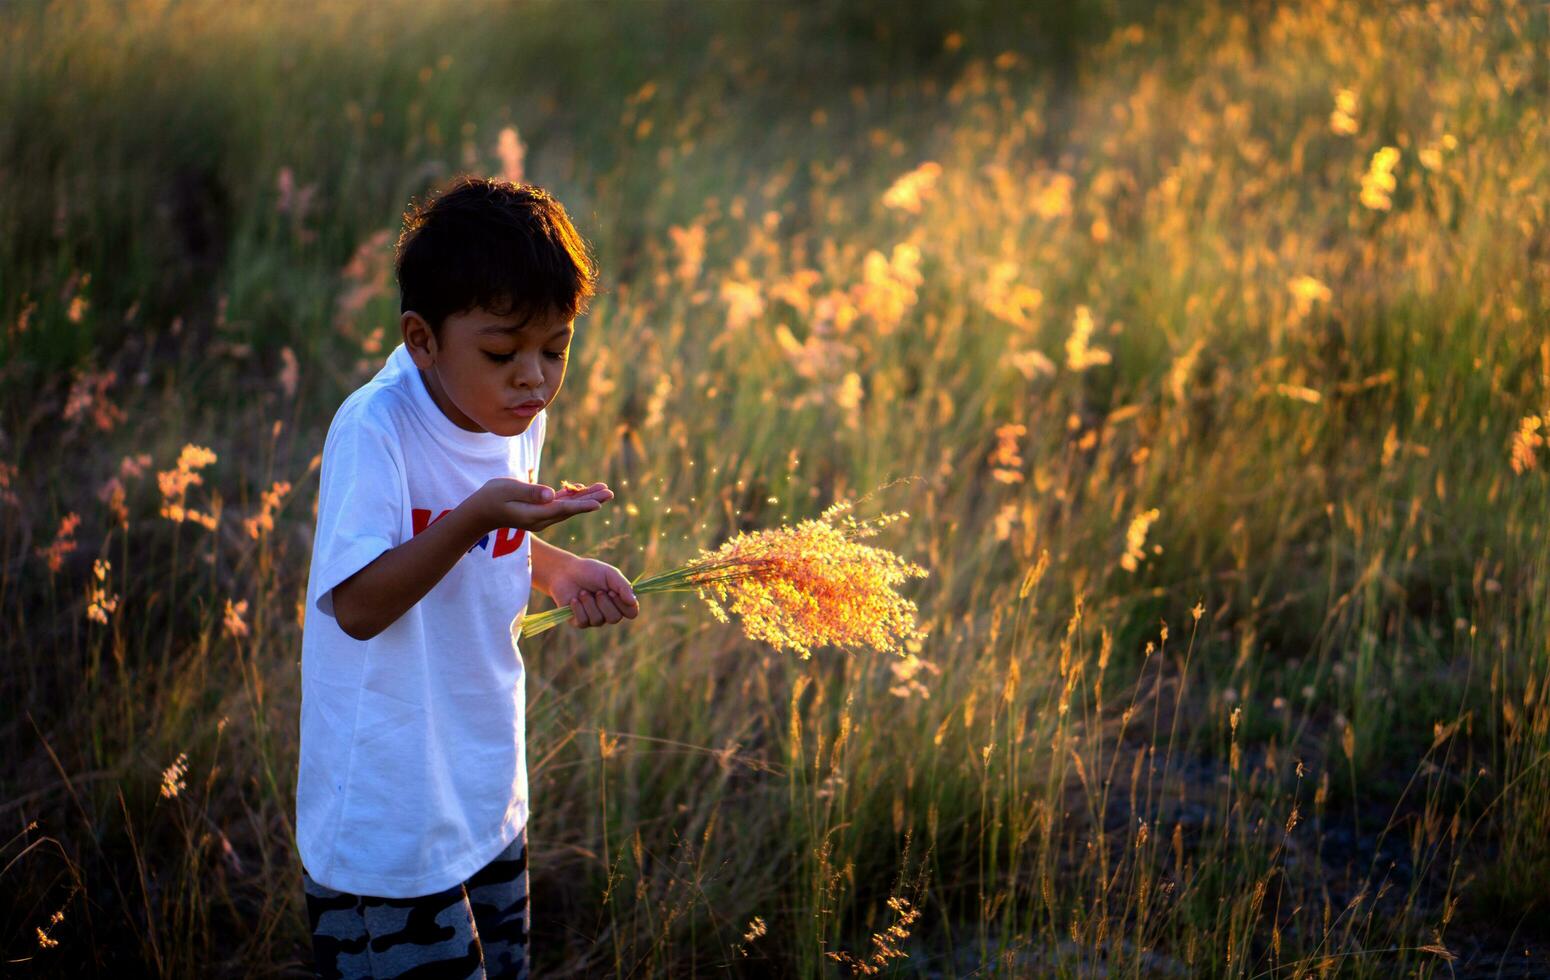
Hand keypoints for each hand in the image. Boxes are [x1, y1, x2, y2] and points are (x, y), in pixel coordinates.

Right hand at [464, 478, 612, 534]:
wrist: (479, 513)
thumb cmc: (491, 497)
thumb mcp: (507, 490)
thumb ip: (530, 492)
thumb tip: (551, 494)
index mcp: (534, 515)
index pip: (562, 510)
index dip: (581, 505)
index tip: (598, 503)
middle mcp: (541, 519)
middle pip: (571, 509)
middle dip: (591, 501)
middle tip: (610, 492)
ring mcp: (541, 517)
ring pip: (568, 507)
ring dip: (586, 498)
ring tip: (604, 490)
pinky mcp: (539, 512)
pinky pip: (560, 505)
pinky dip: (573, 498)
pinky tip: (584, 491)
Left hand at [546, 556, 639, 629]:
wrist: (565, 572)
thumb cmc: (590, 571)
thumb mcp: (610, 574)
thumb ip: (623, 586)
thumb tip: (632, 601)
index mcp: (619, 601)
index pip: (631, 613)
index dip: (624, 605)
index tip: (613, 591)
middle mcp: (608, 613)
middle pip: (615, 619)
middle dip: (605, 603)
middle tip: (598, 591)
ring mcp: (594, 619)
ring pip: (598, 620)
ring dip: (589, 603)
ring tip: (582, 592)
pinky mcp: (579, 622)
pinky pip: (583, 621)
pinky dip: (578, 608)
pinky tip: (574, 599)